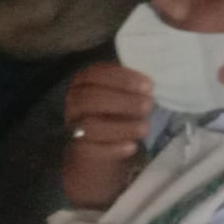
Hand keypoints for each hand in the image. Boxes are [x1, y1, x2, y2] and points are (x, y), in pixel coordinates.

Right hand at [62, 62, 153, 209]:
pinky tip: (132, 147)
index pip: (95, 74)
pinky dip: (113, 148)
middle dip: (122, 101)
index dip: (122, 78)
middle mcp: (74, 102)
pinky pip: (91, 149)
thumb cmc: (119, 112)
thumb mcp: (125, 94)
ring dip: (121, 127)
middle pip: (90, 98)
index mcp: (84, 81)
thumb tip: (150, 89)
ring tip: (144, 128)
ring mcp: (74, 126)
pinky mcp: (79, 149)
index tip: (148, 86)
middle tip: (148, 106)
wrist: (106, 145)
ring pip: (89, 125)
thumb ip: (133, 88)